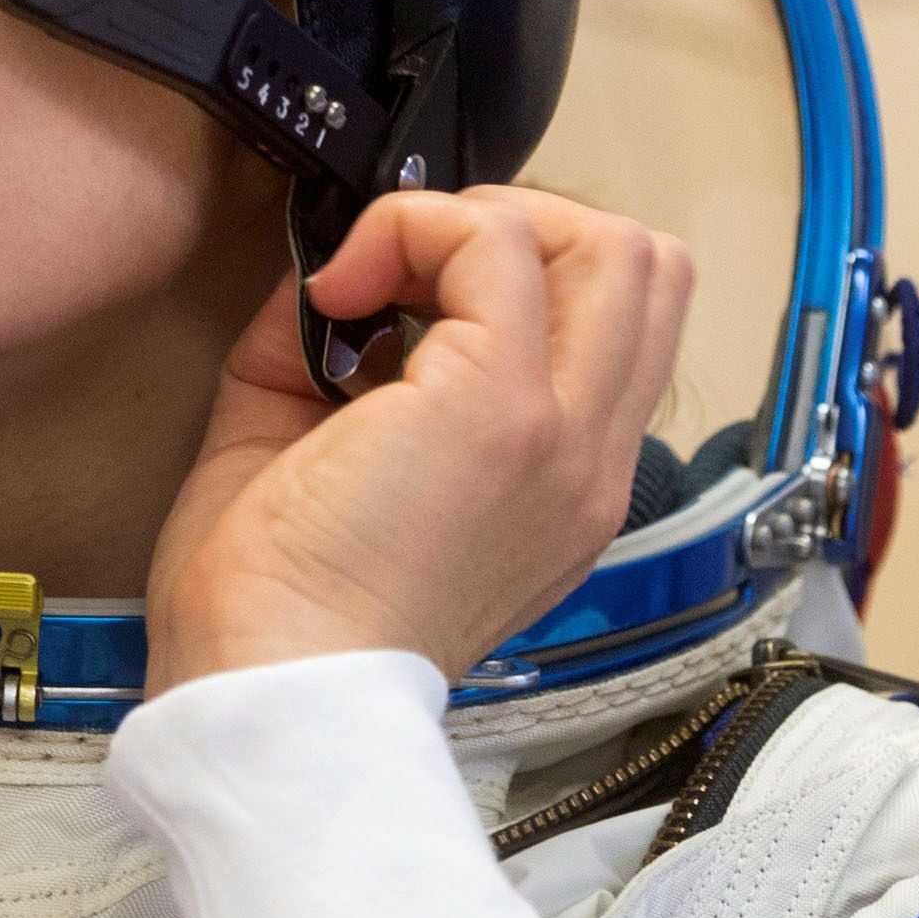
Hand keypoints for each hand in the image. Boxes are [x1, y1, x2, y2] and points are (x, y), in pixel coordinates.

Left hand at [143, 187, 691, 694]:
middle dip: (525, 224)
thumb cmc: (276, 613)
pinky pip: (494, 246)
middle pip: (648, 268)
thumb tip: (330, 281)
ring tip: (391, 275)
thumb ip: (342, 359)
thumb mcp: (327, 459)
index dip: (526, 271)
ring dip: (487, 222)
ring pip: (616, 244)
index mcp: (559, 488)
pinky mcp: (501, 410)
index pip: (620, 327)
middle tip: (415, 270)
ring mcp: (558, 433)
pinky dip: (411, 229)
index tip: (407, 296)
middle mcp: (587, 463)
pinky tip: (340, 288)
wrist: (270, 695)